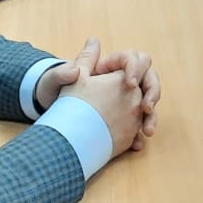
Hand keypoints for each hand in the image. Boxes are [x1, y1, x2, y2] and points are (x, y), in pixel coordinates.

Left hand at [38, 39, 155, 157]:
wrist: (50, 113)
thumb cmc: (53, 91)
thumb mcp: (55, 80)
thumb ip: (65, 71)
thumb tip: (78, 61)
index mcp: (109, 66)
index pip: (134, 59)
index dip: (135, 68)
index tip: (129, 83)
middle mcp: (121, 81)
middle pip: (149, 79)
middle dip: (152, 92)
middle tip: (146, 107)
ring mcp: (125, 100)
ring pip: (147, 103)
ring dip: (151, 116)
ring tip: (147, 131)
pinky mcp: (123, 118)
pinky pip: (137, 124)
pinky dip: (139, 133)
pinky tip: (137, 143)